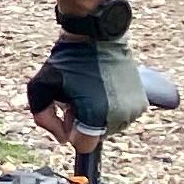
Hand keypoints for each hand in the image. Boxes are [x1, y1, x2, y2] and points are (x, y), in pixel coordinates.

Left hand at [27, 24, 152, 144]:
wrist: (99, 38)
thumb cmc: (68, 61)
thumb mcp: (40, 88)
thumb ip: (43, 118)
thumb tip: (62, 139)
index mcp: (97, 114)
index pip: (83, 145)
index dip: (69, 131)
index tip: (67, 111)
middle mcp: (120, 116)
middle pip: (95, 137)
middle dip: (82, 122)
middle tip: (77, 96)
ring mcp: (135, 110)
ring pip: (108, 128)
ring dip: (96, 115)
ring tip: (90, 90)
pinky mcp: (142, 102)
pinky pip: (120, 117)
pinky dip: (110, 109)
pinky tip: (102, 89)